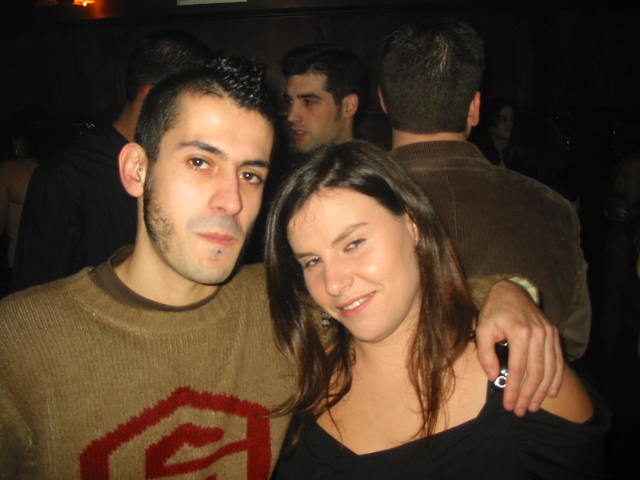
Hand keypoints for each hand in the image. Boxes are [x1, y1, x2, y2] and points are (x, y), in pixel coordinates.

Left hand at [475, 280, 562, 416]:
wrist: (511, 291)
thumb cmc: (494, 311)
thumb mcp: (482, 328)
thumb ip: (485, 353)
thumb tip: (494, 376)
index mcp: (519, 332)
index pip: (518, 369)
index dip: (514, 390)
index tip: (509, 405)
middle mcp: (538, 334)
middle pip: (536, 373)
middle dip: (529, 395)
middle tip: (522, 411)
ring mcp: (549, 334)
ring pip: (549, 369)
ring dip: (542, 391)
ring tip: (534, 406)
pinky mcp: (554, 334)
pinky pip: (558, 361)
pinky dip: (556, 378)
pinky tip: (551, 392)